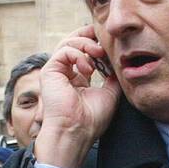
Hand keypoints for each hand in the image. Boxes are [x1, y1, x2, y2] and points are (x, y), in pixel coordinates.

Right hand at [33, 25, 121, 167]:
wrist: (76, 132)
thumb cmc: (91, 120)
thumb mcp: (110, 93)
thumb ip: (112, 76)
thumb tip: (119, 63)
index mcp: (77, 79)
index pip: (85, 53)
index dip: (97, 44)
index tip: (111, 45)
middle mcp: (65, 74)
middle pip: (74, 42)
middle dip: (89, 35)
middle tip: (103, 36)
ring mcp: (56, 72)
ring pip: (68, 43)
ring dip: (86, 43)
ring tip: (98, 53)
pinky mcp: (49, 72)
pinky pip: (64, 51)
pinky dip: (78, 54)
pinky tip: (88, 68)